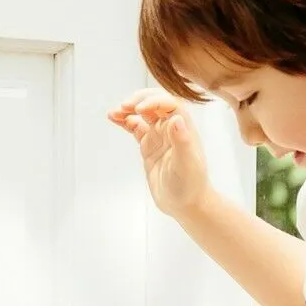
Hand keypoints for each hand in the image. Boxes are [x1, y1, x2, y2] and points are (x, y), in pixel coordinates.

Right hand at [107, 90, 210, 219]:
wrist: (186, 204)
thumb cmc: (191, 185)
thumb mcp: (187, 164)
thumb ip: (182, 141)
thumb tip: (176, 119)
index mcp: (183, 127)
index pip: (168, 104)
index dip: (153, 101)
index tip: (139, 109)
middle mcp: (171, 128)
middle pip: (154, 103)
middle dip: (139, 100)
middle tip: (124, 106)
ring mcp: (158, 136)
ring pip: (142, 114)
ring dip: (129, 109)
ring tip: (115, 112)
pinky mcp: (148, 146)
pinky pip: (135, 128)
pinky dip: (125, 121)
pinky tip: (114, 117)